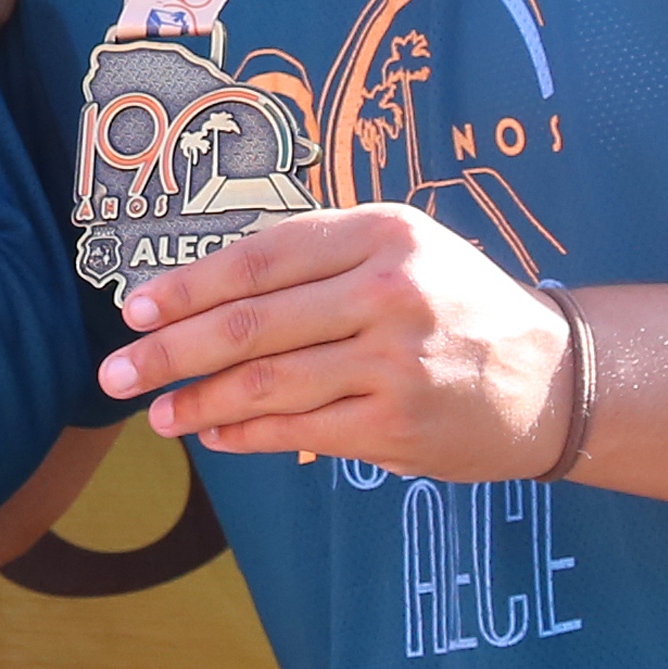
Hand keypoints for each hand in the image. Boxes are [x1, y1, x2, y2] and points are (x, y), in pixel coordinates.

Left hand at [94, 205, 570, 477]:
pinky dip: (247, 435)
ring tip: (158, 414)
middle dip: (170, 351)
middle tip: (116, 373)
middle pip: (252, 324)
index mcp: (383, 233)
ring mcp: (396, 363)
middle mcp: (391, 292)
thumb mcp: (400, 250)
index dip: (187, 285)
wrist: (551, 376)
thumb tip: (203, 293)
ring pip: (268, 384)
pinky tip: (215, 434)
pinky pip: (301, 431)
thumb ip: (314, 259)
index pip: (261, 258)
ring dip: (199, 402)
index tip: (134, 307)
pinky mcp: (400, 426)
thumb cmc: (455, 304)